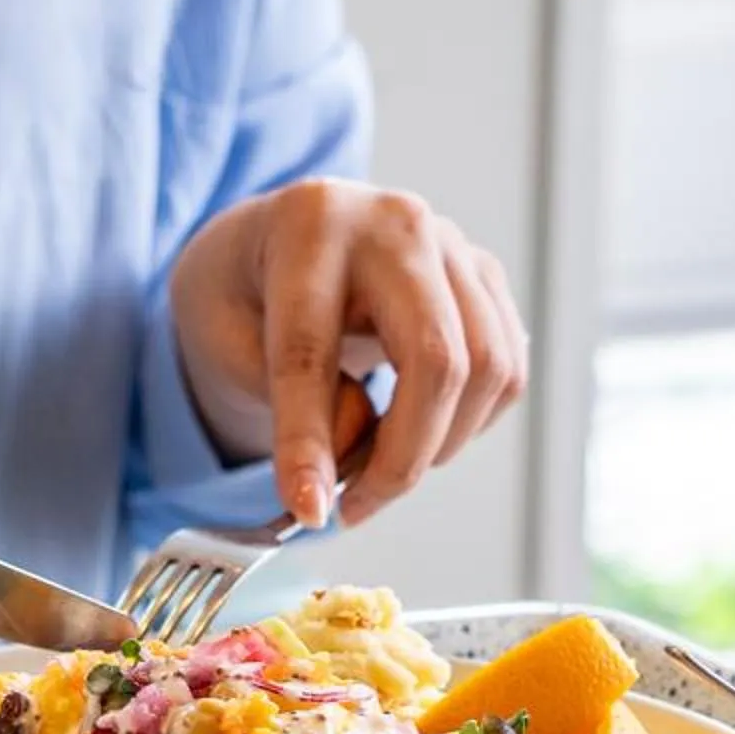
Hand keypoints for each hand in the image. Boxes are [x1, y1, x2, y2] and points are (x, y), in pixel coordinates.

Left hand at [169, 179, 526, 528]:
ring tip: (380, 463)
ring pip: (488, 370)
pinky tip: (420, 425)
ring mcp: (452, 245)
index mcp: (310, 225)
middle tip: (357, 506)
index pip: (313, 350)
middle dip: (403, 456)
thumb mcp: (226, 341)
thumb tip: (349, 462)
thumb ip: (283, 403)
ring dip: (440, 444)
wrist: (280, 241)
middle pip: (438, 360)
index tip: (309, 510)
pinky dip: (470, 421)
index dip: (309, 441)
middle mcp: (395, 223)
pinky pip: (508, 369)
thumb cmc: (246, 290)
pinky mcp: (485, 276)